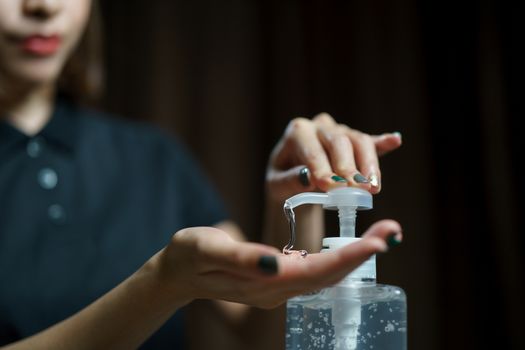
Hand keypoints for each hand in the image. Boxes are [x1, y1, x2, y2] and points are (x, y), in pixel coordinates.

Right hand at [154, 220, 400, 308]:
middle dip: (363, 255)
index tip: (378, 242)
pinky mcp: (277, 279)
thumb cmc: (189, 255)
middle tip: (394, 232)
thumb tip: (277, 262)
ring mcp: (278, 287)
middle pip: (328, 275)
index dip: (348, 257)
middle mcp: (277, 289)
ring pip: (325, 274)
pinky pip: (315, 271)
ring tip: (384, 236)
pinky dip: (338, 258)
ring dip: (356, 256)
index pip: (315, 272)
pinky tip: (353, 247)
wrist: (177, 272)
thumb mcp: (208, 249)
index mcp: (263, 282)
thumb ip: (242, 257)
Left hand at [266, 113, 401, 201]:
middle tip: (355, 189)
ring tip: (373, 186)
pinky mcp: (356, 141)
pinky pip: (371, 141)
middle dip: (348, 167)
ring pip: (359, 142)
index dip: (322, 168)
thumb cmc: (284, 179)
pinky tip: (395, 140)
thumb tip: (308, 177)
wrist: (293, 176)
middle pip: (339, 142)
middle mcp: (321, 126)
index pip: (313, 151)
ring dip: (368, 165)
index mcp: (298, 132)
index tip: (330, 187)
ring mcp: (341, 130)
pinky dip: (383, 142)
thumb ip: (290, 180)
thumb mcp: (277, 184)